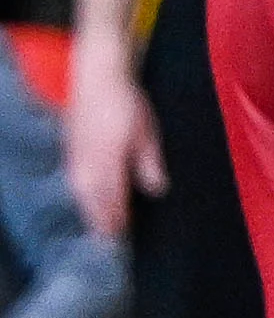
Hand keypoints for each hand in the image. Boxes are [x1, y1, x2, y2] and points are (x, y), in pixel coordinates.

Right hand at [64, 37, 164, 241]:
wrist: (98, 78)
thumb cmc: (127, 103)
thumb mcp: (146, 133)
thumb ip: (149, 164)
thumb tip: (158, 191)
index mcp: (108, 166)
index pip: (113, 205)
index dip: (120, 223)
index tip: (127, 236)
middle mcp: (88, 169)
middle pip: (94, 207)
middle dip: (104, 223)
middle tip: (115, 239)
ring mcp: (76, 162)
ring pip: (83, 198)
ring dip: (93, 213)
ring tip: (104, 226)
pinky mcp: (71, 154)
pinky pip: (77, 185)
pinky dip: (85, 198)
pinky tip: (91, 201)